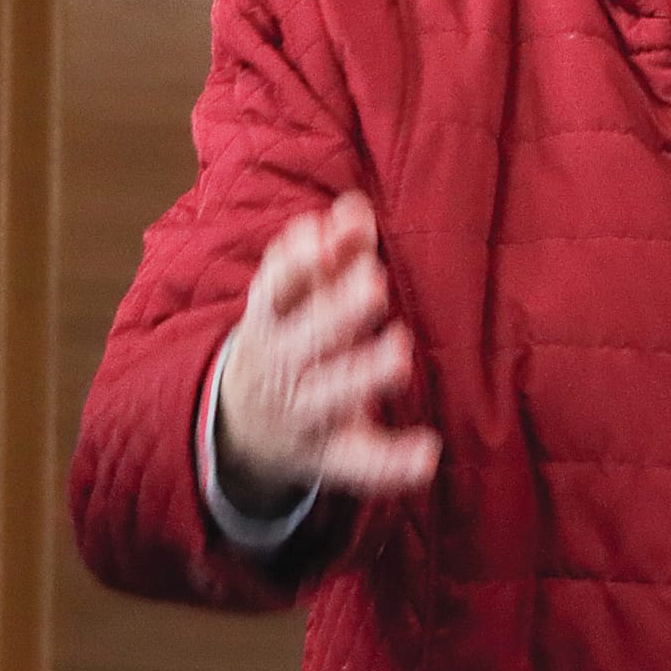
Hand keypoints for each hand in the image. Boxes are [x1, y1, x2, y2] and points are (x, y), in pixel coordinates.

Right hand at [216, 192, 441, 509]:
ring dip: (362, 373)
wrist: (242, 430)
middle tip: (375, 285)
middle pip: (304, 339)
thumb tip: (354, 207)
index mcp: (269, 323)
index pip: (275, 290)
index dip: (297, 265)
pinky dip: (391, 462)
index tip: (325, 241)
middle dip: (335, 312)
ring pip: (329, 395)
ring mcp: (304, 414)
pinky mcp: (329, 455)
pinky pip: (359, 462)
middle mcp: (282, 368)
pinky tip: (427, 454)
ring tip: (399, 352)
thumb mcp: (291, 301)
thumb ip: (327, 254)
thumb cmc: (287, 342)